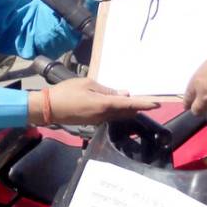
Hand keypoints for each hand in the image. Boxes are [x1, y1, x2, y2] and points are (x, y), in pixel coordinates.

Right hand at [41, 77, 159, 124]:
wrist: (48, 108)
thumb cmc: (66, 92)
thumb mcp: (87, 84)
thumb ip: (106, 90)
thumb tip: (123, 94)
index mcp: (104, 104)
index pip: (129, 104)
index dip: (144, 104)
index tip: (158, 104)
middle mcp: (104, 115)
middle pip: (126, 113)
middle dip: (137, 108)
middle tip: (148, 101)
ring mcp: (98, 121)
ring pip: (119, 116)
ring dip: (128, 110)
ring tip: (136, 103)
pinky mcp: (92, 122)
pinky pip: (110, 117)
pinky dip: (117, 112)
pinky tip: (118, 106)